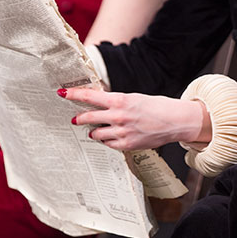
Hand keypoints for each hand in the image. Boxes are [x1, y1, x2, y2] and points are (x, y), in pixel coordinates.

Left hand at [59, 86, 209, 151]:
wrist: (174, 121)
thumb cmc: (154, 107)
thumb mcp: (133, 98)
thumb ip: (115, 102)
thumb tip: (97, 103)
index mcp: (120, 100)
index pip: (90, 96)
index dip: (74, 94)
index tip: (62, 93)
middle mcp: (118, 116)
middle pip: (88, 117)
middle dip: (79, 118)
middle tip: (75, 119)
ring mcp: (122, 132)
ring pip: (96, 133)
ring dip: (94, 131)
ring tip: (98, 129)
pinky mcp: (126, 144)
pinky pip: (107, 143)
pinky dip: (106, 140)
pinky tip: (111, 136)